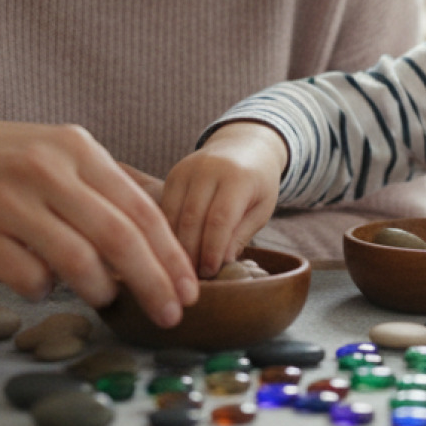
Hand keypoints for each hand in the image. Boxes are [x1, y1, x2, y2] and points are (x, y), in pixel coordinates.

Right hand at [0, 110, 197, 325]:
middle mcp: (45, 170)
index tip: (189, 290)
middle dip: (153, 283)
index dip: (170, 256)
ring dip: (98, 290)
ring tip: (102, 297)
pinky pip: (28, 278)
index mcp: (75, 148)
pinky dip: (43, 290)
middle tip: (170, 314)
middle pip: (119, 238)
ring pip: (77, 262)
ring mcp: (7, 201)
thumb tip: (167, 222)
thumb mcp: (55, 151)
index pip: (140, 209)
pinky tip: (39, 283)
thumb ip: (107, 184)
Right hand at [160, 122, 286, 276]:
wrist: (244, 146)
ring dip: (176, 245)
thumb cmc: (257, 184)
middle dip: (191, 252)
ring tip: (183, 270)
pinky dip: (168, 231)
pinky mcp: (173, 173)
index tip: (210, 272)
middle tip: (193, 279)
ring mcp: (187, 168)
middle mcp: (209, 169)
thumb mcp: (261, 209)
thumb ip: (240, 235)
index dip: (212, 249)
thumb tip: (222, 264)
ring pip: (173, 214)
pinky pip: (164, 207)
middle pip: (192, 218)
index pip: (220, 219)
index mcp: (238, 177)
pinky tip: (174, 250)